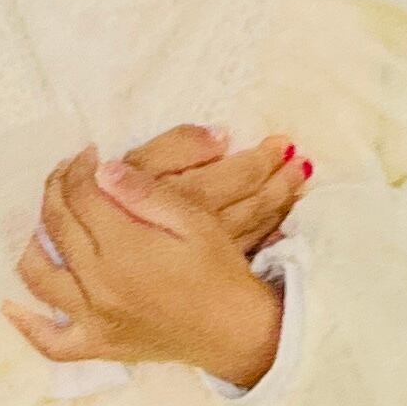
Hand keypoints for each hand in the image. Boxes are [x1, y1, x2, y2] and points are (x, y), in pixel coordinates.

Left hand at [5, 147, 286, 389]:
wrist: (237, 331)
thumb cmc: (219, 271)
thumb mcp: (194, 221)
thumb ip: (145, 194)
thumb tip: (102, 169)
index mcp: (124, 248)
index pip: (81, 196)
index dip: (79, 168)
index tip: (88, 154)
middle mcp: (99, 283)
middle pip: (58, 226)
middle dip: (57, 190)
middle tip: (68, 173)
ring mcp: (94, 318)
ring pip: (40, 276)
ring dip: (33, 242)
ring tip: (47, 221)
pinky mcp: (98, 345)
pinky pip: (51, 341)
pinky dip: (27, 324)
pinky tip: (13, 305)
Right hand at [116, 122, 311, 256]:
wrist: (105, 268)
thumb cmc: (111, 206)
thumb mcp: (138, 165)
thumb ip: (177, 147)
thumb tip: (222, 137)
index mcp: (190, 197)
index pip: (239, 176)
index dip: (262, 159)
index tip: (282, 144)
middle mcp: (203, 227)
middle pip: (252, 201)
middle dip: (279, 181)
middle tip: (301, 162)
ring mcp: (206, 251)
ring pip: (254, 225)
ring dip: (279, 204)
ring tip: (299, 182)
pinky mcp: (204, 266)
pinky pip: (247, 246)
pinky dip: (268, 232)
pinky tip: (281, 224)